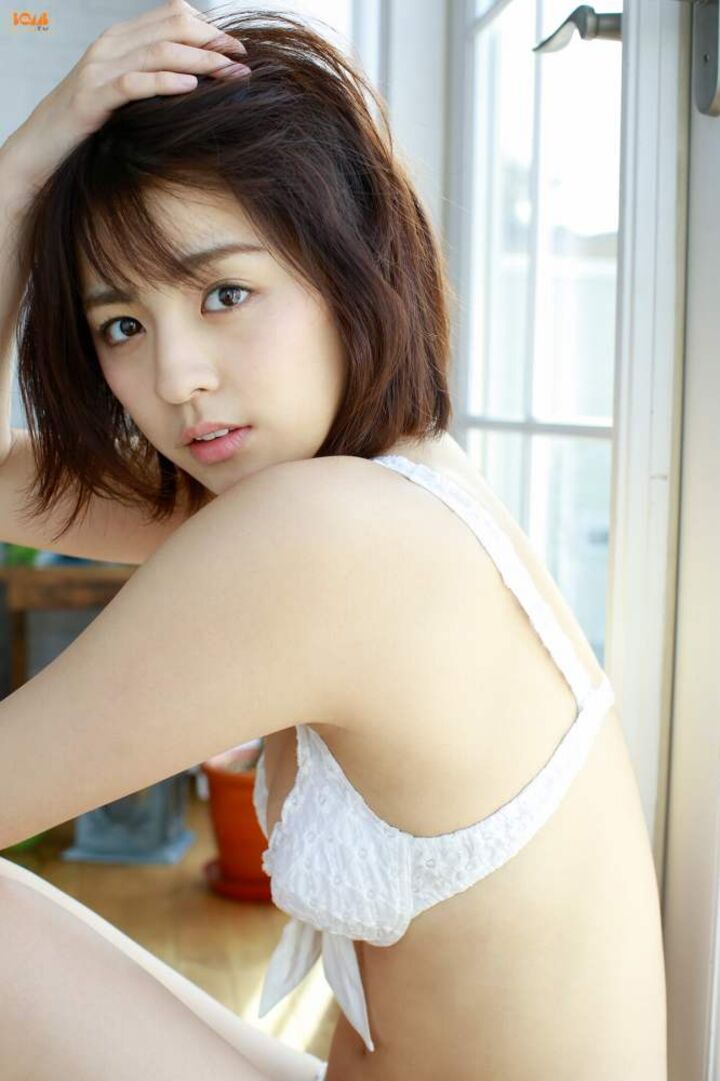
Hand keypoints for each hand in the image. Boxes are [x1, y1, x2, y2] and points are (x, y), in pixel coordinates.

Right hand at [1, 0, 247, 189]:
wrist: (43, 144)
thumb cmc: (90, 122)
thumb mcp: (124, 91)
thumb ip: (153, 76)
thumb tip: (201, 79)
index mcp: (120, 38)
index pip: (172, 15)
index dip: (209, 28)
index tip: (237, 49)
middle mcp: (110, 45)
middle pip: (172, 27)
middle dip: (213, 42)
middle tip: (242, 61)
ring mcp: (99, 70)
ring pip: (159, 51)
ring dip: (201, 61)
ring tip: (229, 74)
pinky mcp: (93, 99)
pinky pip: (134, 83)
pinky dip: (165, 82)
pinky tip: (191, 87)